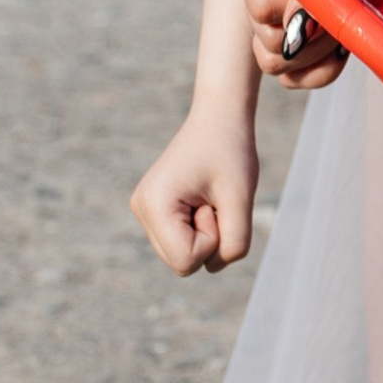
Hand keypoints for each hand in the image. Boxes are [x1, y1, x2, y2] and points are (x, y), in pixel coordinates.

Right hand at [132, 103, 259, 275]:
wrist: (219, 117)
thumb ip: (234, 243)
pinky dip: (199, 229)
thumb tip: (213, 265)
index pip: (187, 262)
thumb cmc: (231, 152)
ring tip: (208, 197)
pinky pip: (181, 242)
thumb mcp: (241, 200)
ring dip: (205, 234)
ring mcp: (143, 209)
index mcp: (154, 205)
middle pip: (182, 264)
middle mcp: (141, 209)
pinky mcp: (153, 209)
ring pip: (182, 256)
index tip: (216, 204)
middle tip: (214, 201)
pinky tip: (201, 199)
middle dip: (209, 240)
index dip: (213, 240)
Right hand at [235, 0, 382, 91]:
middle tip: (351, 5)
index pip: (261, 7)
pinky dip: (320, 68)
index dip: (302, 13)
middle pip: (267, 39)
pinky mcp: (305, 15)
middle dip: (313, 38)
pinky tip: (347, 47)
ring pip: (277, 60)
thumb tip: (295, 30)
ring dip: (317, 58)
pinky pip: (297, 66)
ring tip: (352, 22)